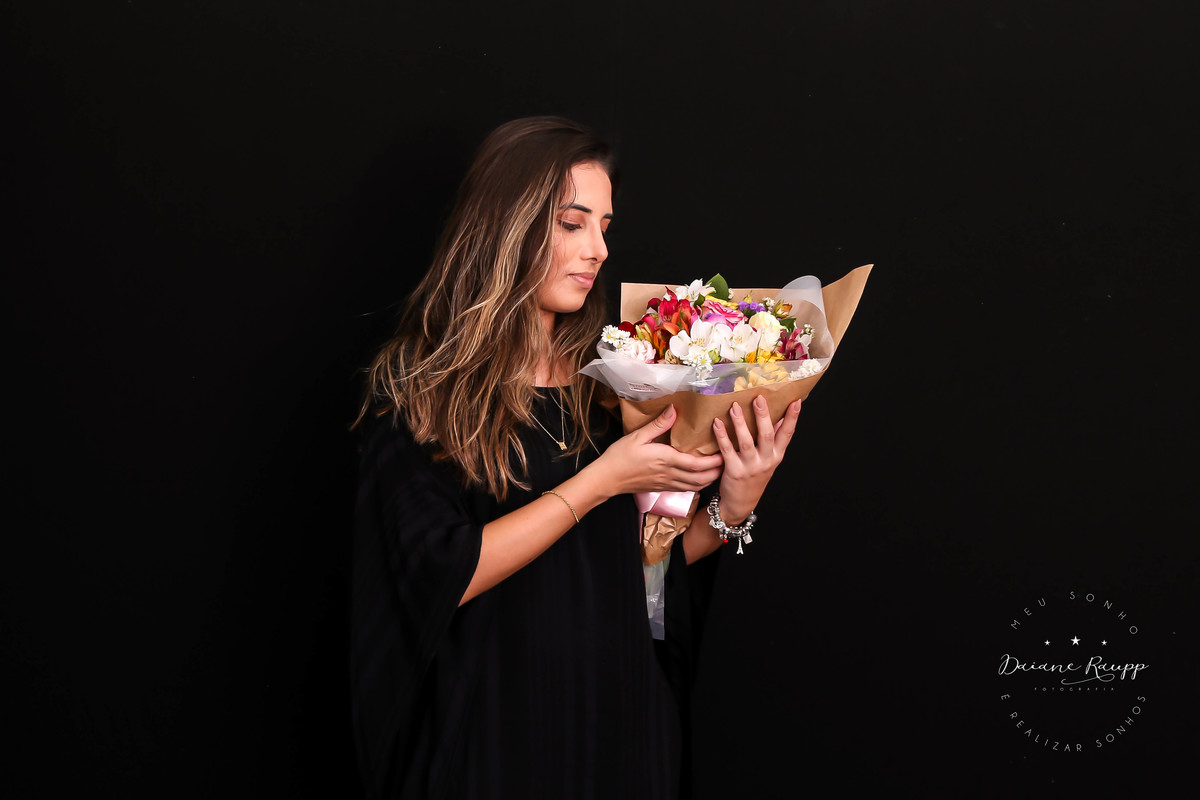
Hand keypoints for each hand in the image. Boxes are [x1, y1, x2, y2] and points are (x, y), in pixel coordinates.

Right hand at [593, 404, 724, 495]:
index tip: (725, 452)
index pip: (696, 464)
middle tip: (729, 461)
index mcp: (665, 460)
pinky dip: (698, 484)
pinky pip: (686, 489)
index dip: (714, 461)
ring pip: (695, 486)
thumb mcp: (637, 436)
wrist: (607, 479)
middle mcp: (669, 474)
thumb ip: (658, 424)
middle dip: (717, 472)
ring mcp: (666, 484)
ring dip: (710, 480)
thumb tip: (674, 409)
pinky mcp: (662, 488)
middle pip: (701, 479)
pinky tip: (700, 477)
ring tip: (719, 469)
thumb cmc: (620, 457)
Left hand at [711, 395, 801, 522]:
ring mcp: (750, 467)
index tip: (796, 401)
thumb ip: (774, 441)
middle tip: (759, 398)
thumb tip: (780, 418)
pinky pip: (727, 450)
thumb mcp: (769, 461)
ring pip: (746, 442)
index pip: (787, 435)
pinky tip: (717, 423)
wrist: (740, 504)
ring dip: (740, 423)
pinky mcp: (734, 471)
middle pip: (767, 435)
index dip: (792, 418)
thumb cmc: (754, 478)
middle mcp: (766, 461)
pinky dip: (722, 435)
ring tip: (735, 406)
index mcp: (776, 456)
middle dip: (764, 416)